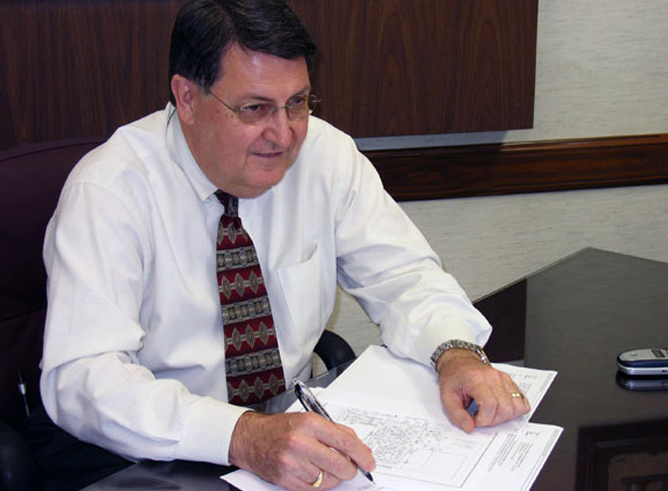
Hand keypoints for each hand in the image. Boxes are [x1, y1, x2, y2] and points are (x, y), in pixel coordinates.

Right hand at [228, 411, 375, 489]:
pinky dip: (319, 483)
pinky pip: (314, 488)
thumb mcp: (309, 419)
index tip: (369, 461)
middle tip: (351, 468)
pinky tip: (313, 472)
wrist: (251, 438)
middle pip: (340, 464)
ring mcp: (292, 462)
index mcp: (310, 423)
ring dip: (332, 476)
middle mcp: (301, 442)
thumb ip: (336, 431)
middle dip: (350, 469)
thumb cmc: (281, 427)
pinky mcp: (286, 479)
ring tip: (323, 465)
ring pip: (328, 479)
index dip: (361, 455)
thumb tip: (360, 448)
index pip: (345, 442)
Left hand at [436, 348, 529, 432]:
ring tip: (489, 413)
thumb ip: (456, 415)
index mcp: (477, 379)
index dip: (483, 419)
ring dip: (504, 417)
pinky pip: (521, 401)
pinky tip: (499, 409)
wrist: (459, 362)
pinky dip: (513, 410)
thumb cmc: (454, 378)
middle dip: (492, 420)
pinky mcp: (510, 382)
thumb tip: (469, 428)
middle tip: (480, 416)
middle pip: (505, 408)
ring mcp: (504, 379)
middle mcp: (493, 377)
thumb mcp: (447, 397)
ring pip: (516, 406)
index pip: (490, 404)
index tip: (474, 420)